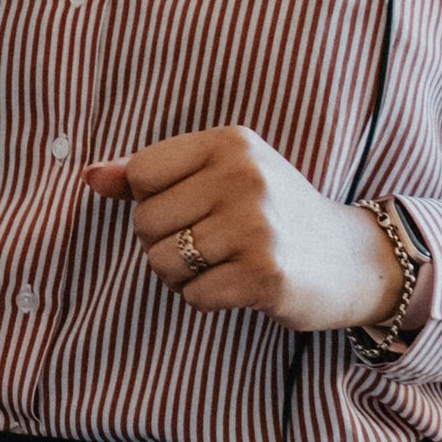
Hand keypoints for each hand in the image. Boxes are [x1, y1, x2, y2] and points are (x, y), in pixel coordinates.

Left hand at [80, 128, 406, 333]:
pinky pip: (193, 295)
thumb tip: (89, 175)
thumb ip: (151, 174)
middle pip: (145, 222)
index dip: (153, 202)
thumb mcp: (220, 176)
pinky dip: (208, 298)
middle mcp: (245, 176)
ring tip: (224, 264)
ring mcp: (257, 225)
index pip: (141, 174)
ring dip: (183, 276)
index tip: (193, 208)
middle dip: (164, 243)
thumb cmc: (272, 215)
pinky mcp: (265, 273)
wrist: (351, 259)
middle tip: (210, 244)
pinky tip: (240, 285)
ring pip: (162, 262)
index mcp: (231, 142)